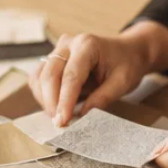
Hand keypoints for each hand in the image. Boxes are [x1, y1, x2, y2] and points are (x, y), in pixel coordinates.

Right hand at [30, 32, 149, 125]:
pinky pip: (39, 77)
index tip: (63, 121)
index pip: (71, 75)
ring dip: (45, 99)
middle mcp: (69, 43)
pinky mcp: (54, 59)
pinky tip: (55, 106)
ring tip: (59, 116)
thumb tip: (81, 116)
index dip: (65, 100)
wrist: (127, 50)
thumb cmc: (127, 63)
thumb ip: (102, 98)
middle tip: (59, 124)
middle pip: (49, 74)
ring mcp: (59, 49)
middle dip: (51, 102)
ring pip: (40, 76)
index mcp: (88, 44)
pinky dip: (43, 94)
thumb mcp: (122, 82)